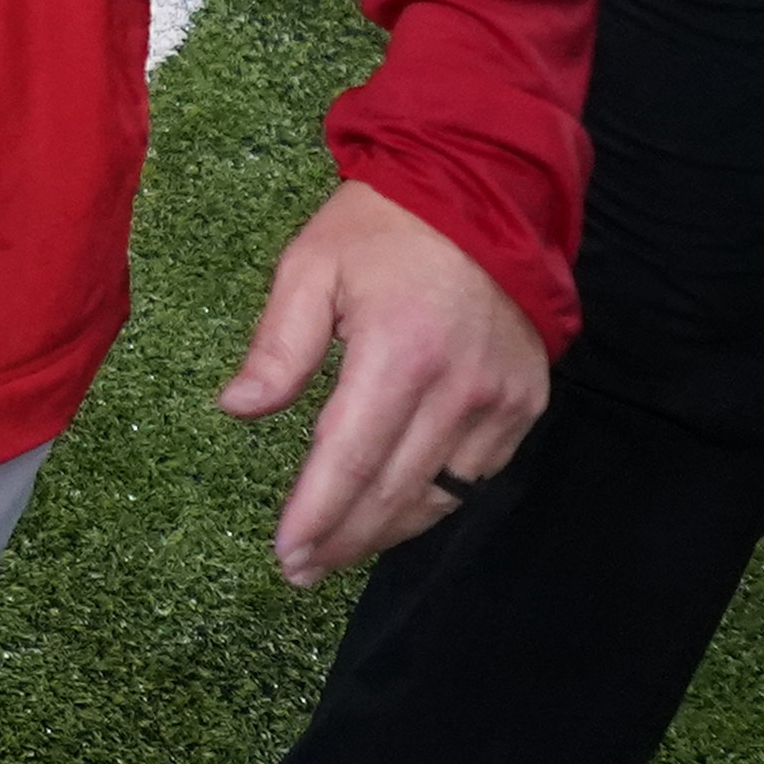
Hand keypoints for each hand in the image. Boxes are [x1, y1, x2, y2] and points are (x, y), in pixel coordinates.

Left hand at [222, 179, 547, 586]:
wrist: (483, 194)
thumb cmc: (381, 228)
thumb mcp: (309, 269)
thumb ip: (277, 347)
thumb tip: (238, 410)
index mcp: (399, 352)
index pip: (351, 458)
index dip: (318, 514)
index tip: (287, 553)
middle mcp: (459, 387)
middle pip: (396, 490)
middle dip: (344, 537)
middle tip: (298, 569)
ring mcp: (501, 400)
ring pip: (440, 494)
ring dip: (387, 531)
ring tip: (336, 551)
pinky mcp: (526, 402)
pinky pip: (476, 475)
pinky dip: (433, 501)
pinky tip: (394, 513)